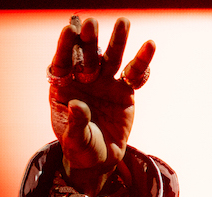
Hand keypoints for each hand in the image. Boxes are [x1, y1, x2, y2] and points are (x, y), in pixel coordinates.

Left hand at [48, 16, 153, 194]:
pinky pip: (134, 73)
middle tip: (91, 22)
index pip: (61, 64)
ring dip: (117, 40)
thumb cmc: (81, 149)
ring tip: (123, 22)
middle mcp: (83, 80)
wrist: (101, 159)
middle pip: (86, 55)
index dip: (64, 47)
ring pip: (111, 57)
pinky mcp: (124, 89)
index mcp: (63, 88)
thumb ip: (75, 123)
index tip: (68, 30)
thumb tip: (77, 105)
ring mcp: (105, 82)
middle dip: (89, 40)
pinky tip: (149, 46)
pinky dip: (142, 61)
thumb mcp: (75, 141)